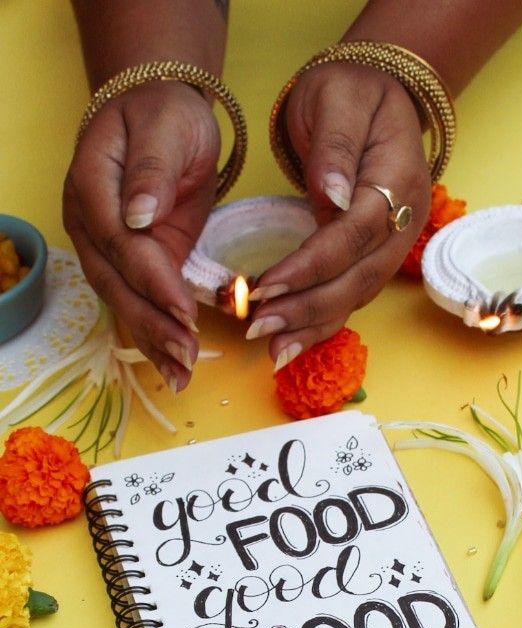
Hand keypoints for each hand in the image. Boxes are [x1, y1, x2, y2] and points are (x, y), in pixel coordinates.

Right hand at [63, 81, 219, 387]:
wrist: (159, 112)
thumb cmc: (164, 113)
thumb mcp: (166, 124)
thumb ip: (153, 168)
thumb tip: (139, 214)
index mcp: (91, 185)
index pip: (120, 242)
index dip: (152, 280)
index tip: (184, 309)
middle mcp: (88, 223)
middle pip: (115, 282)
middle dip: (152, 323)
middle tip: (187, 356)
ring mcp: (103, 247)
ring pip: (122, 301)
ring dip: (153, 341)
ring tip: (182, 375)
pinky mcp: (128, 263)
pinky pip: (138, 303)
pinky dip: (157, 337)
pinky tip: (176, 368)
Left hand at [246, 63, 431, 367]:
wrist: (378, 95)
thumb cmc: (352, 91)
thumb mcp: (337, 96)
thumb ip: (334, 145)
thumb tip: (332, 195)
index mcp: (397, 178)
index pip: (354, 233)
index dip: (311, 265)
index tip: (267, 285)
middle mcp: (404, 221)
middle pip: (358, 277)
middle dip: (307, 307)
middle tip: (259, 326)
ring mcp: (394, 245)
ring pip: (356, 296)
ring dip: (312, 326)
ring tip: (271, 348)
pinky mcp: (375, 258)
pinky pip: (350, 297)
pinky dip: (320, 324)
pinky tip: (290, 346)